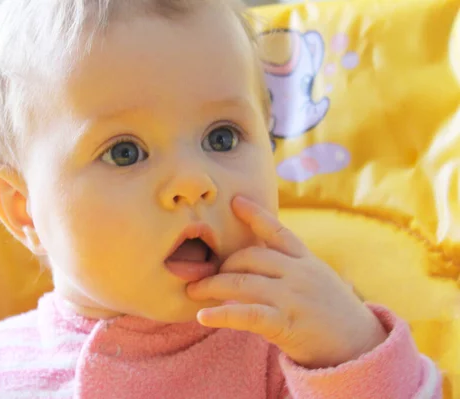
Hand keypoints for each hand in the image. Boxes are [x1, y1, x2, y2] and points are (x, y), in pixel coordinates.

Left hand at [187, 196, 386, 368]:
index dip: (255, 215)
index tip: (235, 201)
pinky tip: (203, 316)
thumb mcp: (319, 279)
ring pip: (241, 282)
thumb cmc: (333, 313)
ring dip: (212, 286)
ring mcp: (292, 296)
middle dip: (223, 264)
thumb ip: (293, 266)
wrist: (360, 347)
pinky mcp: (286, 322)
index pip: (278, 231)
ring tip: (194, 290)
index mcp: (306, 260)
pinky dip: (221, 314)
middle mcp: (298, 273)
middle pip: (250, 257)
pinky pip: (246, 314)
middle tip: (205, 273)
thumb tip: (261, 258)